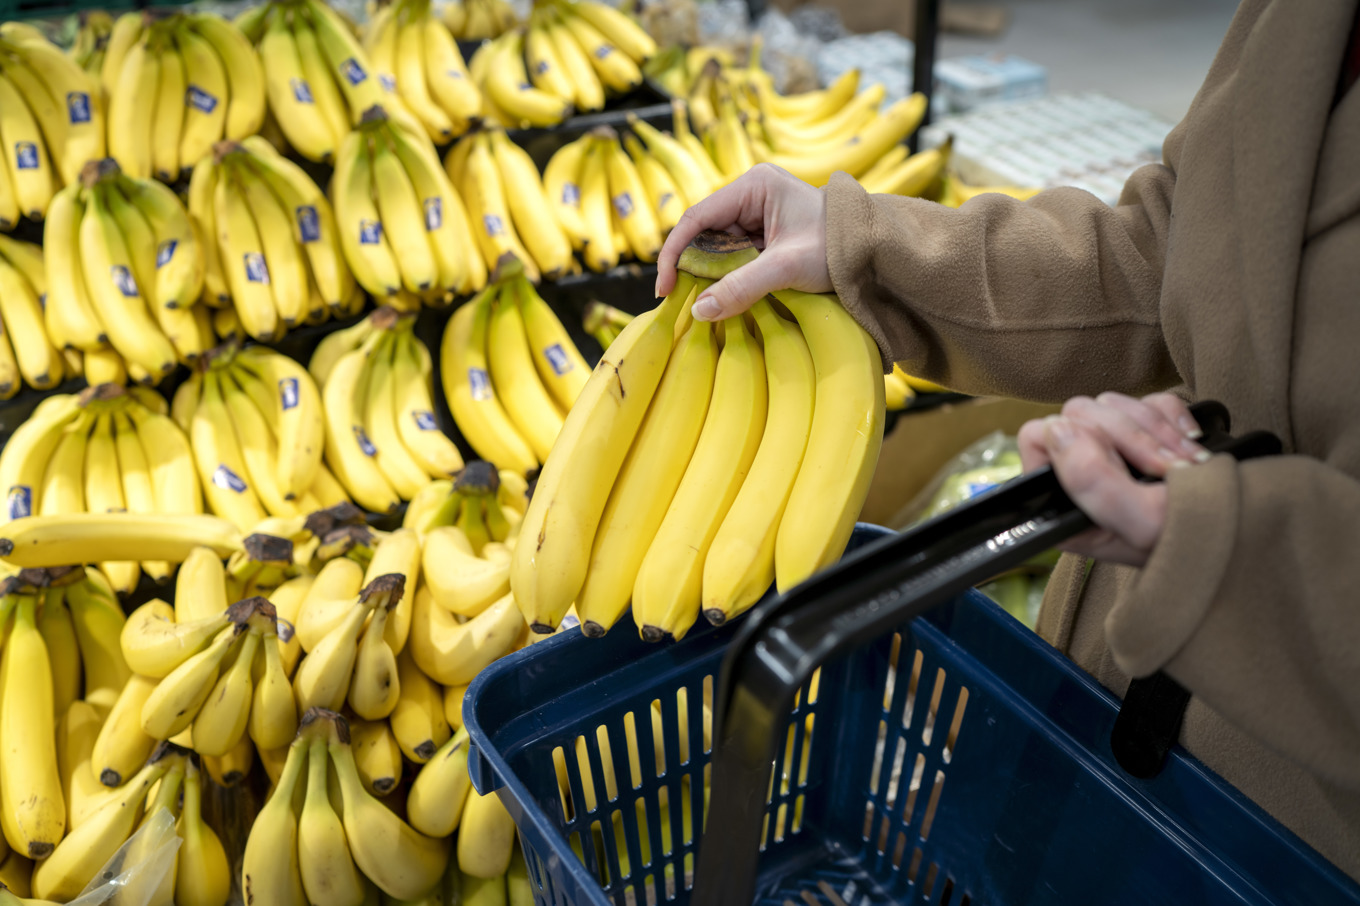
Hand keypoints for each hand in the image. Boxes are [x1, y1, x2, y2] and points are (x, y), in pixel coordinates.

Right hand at [654, 163, 831, 320]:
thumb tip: (700, 311)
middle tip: (683, 301)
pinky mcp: (764, 233)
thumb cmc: (839, 248)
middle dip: (692, 266)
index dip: (674, 253)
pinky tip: (725, 293)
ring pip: (716, 246)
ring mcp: (757, 213)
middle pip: (703, 233)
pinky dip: (727, 275)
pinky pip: (733, 255)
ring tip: (707, 300)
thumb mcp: (786, 268)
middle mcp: (750, 194)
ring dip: (710, 274)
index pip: (696, 217)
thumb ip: (741, 287)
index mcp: (753, 186)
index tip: (664, 287)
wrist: (876, 250)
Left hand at [1017, 392, 1212, 566]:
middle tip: (1169, 469)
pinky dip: (1174, 418)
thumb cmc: (1196, 544)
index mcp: (1064, 505)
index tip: (1121, 464)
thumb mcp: (1143, 523)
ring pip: (1113, 404)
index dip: (1079, 441)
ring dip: (1157, 430)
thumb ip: (1092, 481)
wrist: (1252, 537)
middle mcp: (1081, 478)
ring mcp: (1116, 455)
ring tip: (1189, 464)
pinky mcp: (1148, 436)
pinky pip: (1147, 400)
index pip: (1037, 439)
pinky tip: (1193, 446)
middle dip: (1133, 437)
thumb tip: (1058, 430)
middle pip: (1079, 414)